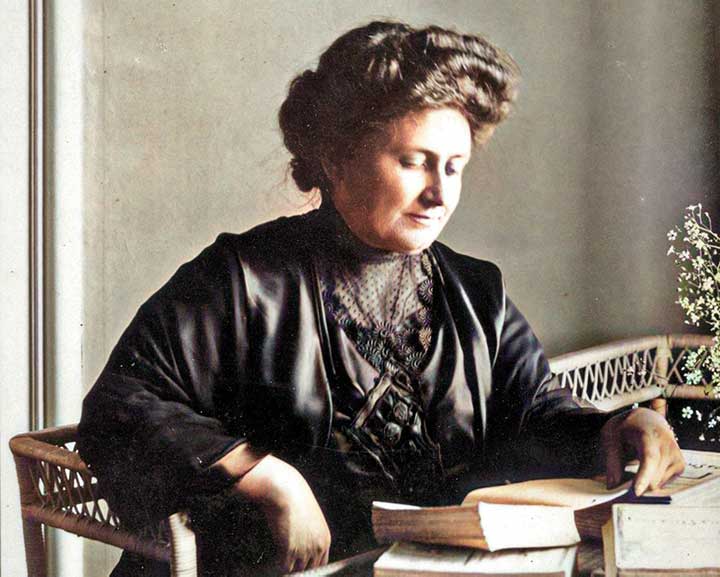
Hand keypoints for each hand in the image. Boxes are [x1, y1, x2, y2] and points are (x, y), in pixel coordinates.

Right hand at [233, 454, 331, 572]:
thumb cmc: (295, 499)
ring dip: (288, 567)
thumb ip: (310, 534)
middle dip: (298, 568)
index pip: (321, 564)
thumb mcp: (310, 518)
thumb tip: (301, 544)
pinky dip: (278, 567)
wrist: (285, 490)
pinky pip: (285, 568)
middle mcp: (318, 547)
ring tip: (280, 561)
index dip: (309, 566)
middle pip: (309, 570)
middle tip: (288, 563)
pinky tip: (274, 561)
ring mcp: (305, 550)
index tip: (300, 566)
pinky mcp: (290, 550)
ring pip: (297, 571)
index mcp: (325, 539)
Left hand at [601, 407, 684, 494]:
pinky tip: (645, 465)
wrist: (646, 419)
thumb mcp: (611, 437)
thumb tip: (612, 486)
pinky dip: (650, 480)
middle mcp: (668, 446)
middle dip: (635, 484)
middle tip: (621, 479)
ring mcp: (677, 457)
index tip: (635, 492)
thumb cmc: (626, 427)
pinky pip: (661, 484)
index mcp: (650, 434)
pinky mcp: (680, 466)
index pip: (649, 459)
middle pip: (653, 479)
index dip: (642, 477)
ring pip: (656, 485)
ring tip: (636, 462)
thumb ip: (612, 461)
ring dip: (643, 481)